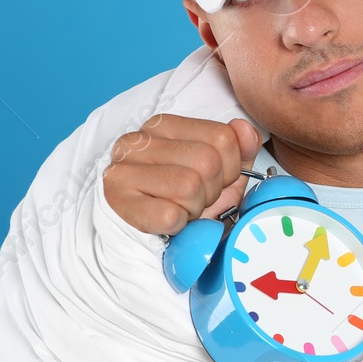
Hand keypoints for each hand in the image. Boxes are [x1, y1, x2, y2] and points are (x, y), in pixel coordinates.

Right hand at [103, 113, 263, 235]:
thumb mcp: (220, 172)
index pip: (223, 138)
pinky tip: (166, 221)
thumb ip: (239, 148)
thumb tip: (246, 131)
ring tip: (180, 208)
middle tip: (195, 199)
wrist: (149, 236)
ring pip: (189, 186)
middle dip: (211, 190)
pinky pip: (169, 215)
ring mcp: (123, 168)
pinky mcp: (116, 199)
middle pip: (208, 162)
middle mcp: (139, 140)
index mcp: (164, 125)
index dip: (230, 168)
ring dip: (194, 208)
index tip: (213, 180)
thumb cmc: (183, 199)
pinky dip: (177, 225)